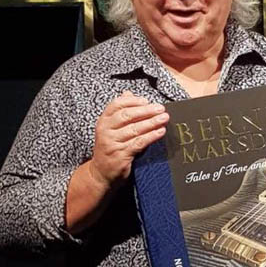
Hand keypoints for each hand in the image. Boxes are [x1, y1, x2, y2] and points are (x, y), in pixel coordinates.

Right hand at [65, 90, 168, 232]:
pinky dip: (151, 136)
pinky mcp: (121, 155)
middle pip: (127, 116)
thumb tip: (128, 93)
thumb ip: (120, 112)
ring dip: (152, 123)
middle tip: (161, 109)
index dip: (133, 101)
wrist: (101, 174)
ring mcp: (112, 143)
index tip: (147, 101)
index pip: (117, 105)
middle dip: (146, 111)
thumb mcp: (110, 128)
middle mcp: (105, 130)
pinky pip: (139, 143)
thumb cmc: (110, 148)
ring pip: (135, 129)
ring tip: (164, 118)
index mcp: (103, 121)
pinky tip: (160, 132)